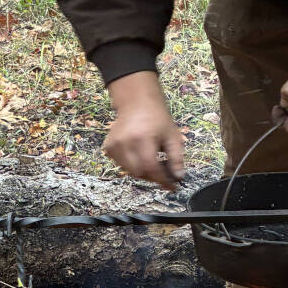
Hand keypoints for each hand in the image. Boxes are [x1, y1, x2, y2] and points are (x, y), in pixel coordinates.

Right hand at [104, 71, 185, 189]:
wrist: (136, 101)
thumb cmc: (157, 117)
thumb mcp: (172, 135)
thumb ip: (177, 158)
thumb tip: (178, 178)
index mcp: (142, 138)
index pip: (151, 167)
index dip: (162, 180)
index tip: (172, 186)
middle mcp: (125, 143)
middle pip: (139, 173)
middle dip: (153, 176)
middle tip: (162, 171)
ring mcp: (114, 146)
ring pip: (130, 171)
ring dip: (142, 171)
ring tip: (151, 159)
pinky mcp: (109, 148)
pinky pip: (121, 165)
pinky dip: (132, 165)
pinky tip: (138, 154)